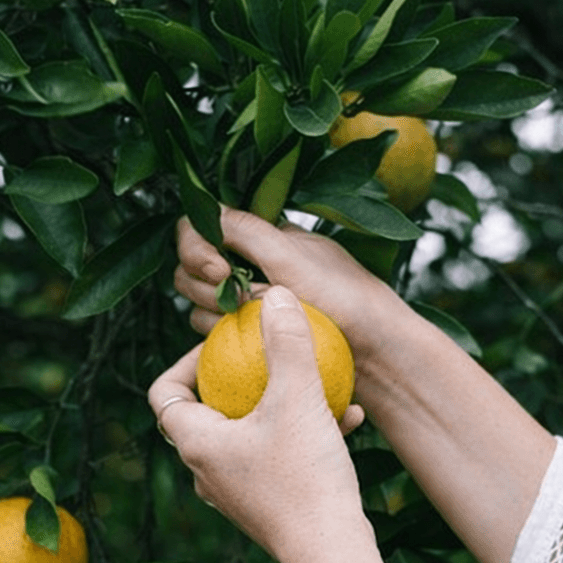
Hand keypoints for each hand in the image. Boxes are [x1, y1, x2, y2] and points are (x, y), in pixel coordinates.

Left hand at [149, 285, 368, 562]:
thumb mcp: (298, 397)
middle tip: (270, 356)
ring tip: (317, 383)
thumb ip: (287, 342)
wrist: (333, 555)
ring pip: (248, 433)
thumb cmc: (305, 477)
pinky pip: (276, 457)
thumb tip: (275, 294)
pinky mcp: (267, 507)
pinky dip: (302, 434)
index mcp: (196, 442)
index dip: (185, 359)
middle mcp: (206, 470)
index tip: (225, 342)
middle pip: (206, 410)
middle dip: (240, 378)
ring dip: (280, 404)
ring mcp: (235, 493)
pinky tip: (347, 418)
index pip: (165, 391)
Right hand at [173, 206, 406, 367]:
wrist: (373, 352)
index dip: (197, 248)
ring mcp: (245, 305)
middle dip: (206, 285)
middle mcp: (248, 268)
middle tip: (244, 298)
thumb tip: (207, 210)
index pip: (200, 229)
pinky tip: (252, 345)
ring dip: (216, 314)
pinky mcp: (248, 339)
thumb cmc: (344, 298)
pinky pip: (211, 337)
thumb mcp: (293, 257)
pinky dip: (224, 338)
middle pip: (188, 269)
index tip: (222, 270)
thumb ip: (246, 231)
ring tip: (256, 321)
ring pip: (196, 305)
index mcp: (260, 238)